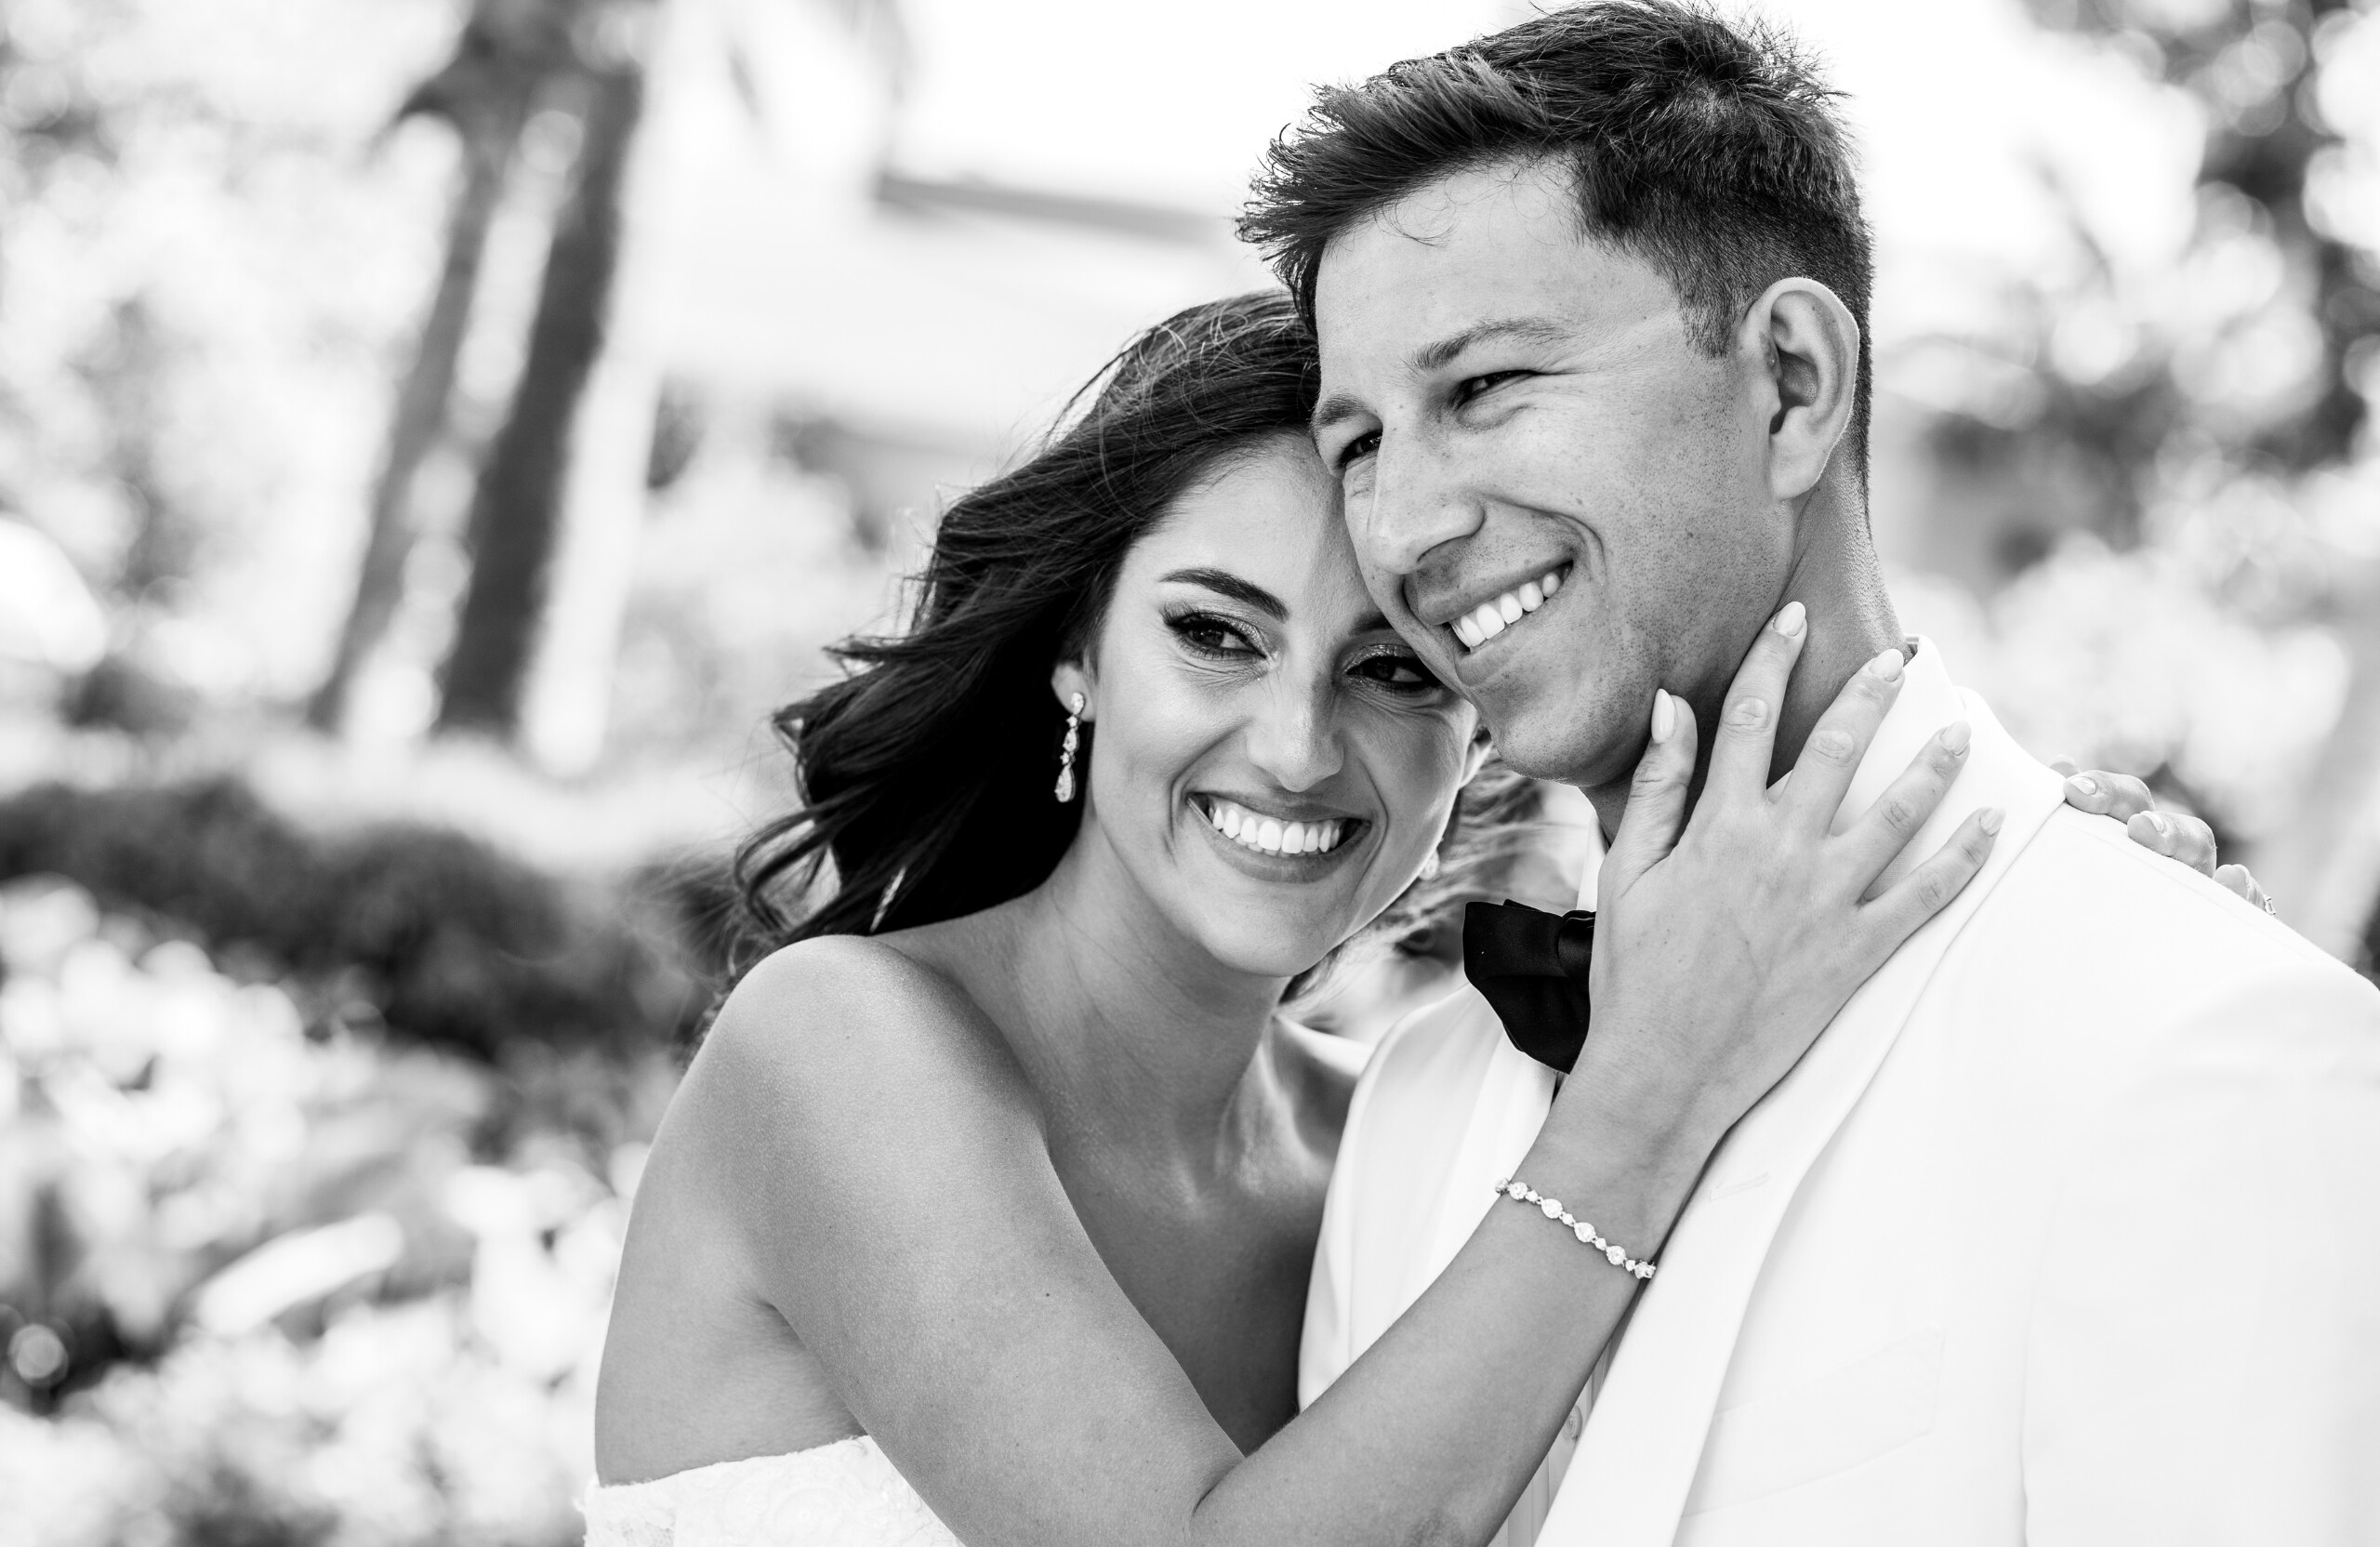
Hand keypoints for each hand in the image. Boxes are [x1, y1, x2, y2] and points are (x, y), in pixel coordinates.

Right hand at [1568, 605, 2000, 1160]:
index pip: (1747, 716)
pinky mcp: (1858, 951)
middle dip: (1868, 693)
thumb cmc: (1633, 974)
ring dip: (1932, 763)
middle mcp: (1780, 850)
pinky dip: (1963, 856)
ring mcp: (1826, 900)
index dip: (1773, 657)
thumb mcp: (1627, 872)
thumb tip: (1669, 707)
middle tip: (1898, 657)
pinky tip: (1990, 824)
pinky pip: (1926, 894)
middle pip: (1835, 747)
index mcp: (1718, 827)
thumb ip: (1658, 787)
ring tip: (1958, 728)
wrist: (1663, 1071)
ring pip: (1896, 811)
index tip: (1796, 618)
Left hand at [2049, 760, 2269, 910]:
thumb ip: (2060, 823)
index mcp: (2127, 837)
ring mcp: (2193, 888)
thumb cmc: (2076, 921)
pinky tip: (2232, 879)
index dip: (2104, 789)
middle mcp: (2164, 857)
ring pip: (2200, 852)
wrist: (2098, 988)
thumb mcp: (2059, 873)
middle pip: (2168, 823)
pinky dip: (2243, 891)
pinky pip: (2241, 905)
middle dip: (2147, 816)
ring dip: (2181, 840)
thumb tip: (2061, 762)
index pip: (2126, 799)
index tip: (2070, 789)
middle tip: (2134, 825)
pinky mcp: (2216, 926)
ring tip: (2154, 839)